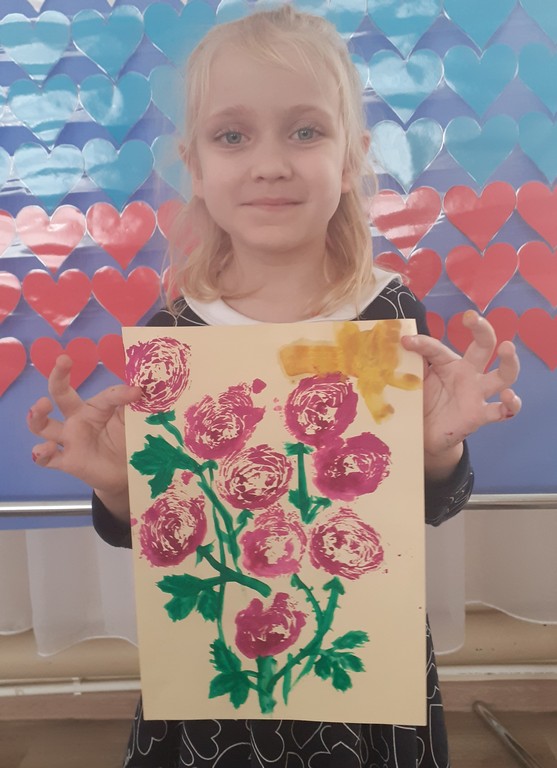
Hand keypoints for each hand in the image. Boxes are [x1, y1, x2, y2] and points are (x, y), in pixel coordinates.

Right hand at [27, 355, 141, 512]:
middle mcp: (77, 419)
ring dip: (37, 415)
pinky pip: (46, 459)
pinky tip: (46, 448)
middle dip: (58, 377)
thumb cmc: (125, 441)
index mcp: (95, 407)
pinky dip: (41, 454)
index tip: (137, 392)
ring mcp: (69, 440)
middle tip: (62, 361)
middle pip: (61, 395)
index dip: (122, 393)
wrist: (124, 474)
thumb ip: (131, 406)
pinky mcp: (67, 462)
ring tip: (41, 405)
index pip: (106, 395)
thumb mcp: (130, 422)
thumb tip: (139, 388)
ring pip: (42, 425)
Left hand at [402, 310, 520, 463]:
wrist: (427, 435)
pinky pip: (502, 411)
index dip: (421, 343)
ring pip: (503, 375)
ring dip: (509, 362)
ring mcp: (477, 393)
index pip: (437, 348)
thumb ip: (411, 364)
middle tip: (472, 318)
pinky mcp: (481, 415)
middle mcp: (468, 373)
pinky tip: (508, 398)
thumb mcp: (416, 383)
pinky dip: (510, 405)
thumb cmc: (424, 402)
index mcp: (449, 363)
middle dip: (482, 329)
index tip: (405, 341)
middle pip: (484, 346)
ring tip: (507, 348)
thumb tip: (401, 341)